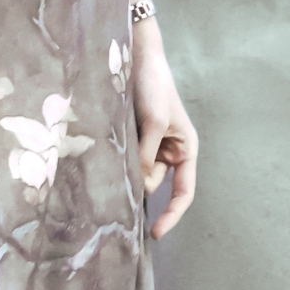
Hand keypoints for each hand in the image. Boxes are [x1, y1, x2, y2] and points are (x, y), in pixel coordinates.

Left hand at [132, 21, 197, 240]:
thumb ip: (147, 157)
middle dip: (138, 188)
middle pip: (154, 183)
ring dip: (124, 171)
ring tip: (110, 163)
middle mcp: (169, 150)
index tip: (155, 234)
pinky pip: (124, 158)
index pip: (183, 192)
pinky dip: (116, 161)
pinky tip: (103, 158)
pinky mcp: (131, 137)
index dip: (172, 215)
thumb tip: (138, 188)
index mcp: (185, 149)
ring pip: (136, 172)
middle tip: (114, 197)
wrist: (136, 55)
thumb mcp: (154, 122)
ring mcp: (149, 144)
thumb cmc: (154, 86)